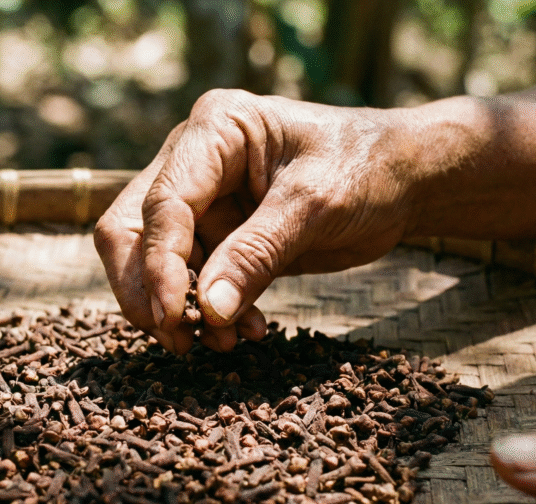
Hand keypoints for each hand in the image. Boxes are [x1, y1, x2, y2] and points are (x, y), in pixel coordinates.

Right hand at [94, 89, 416, 352]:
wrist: (404, 179)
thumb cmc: (366, 168)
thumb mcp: (315, 206)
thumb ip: (257, 254)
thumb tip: (207, 311)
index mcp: (214, 129)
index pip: (164, 202)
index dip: (159, 263)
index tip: (173, 316)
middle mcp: (194, 160)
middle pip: (132, 228)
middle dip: (147, 288)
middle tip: (176, 338)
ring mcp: (202, 199)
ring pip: (155, 261)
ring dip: (180, 308)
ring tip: (222, 342)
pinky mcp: (218, 234)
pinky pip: (193, 279)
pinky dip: (209, 310)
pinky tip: (244, 330)